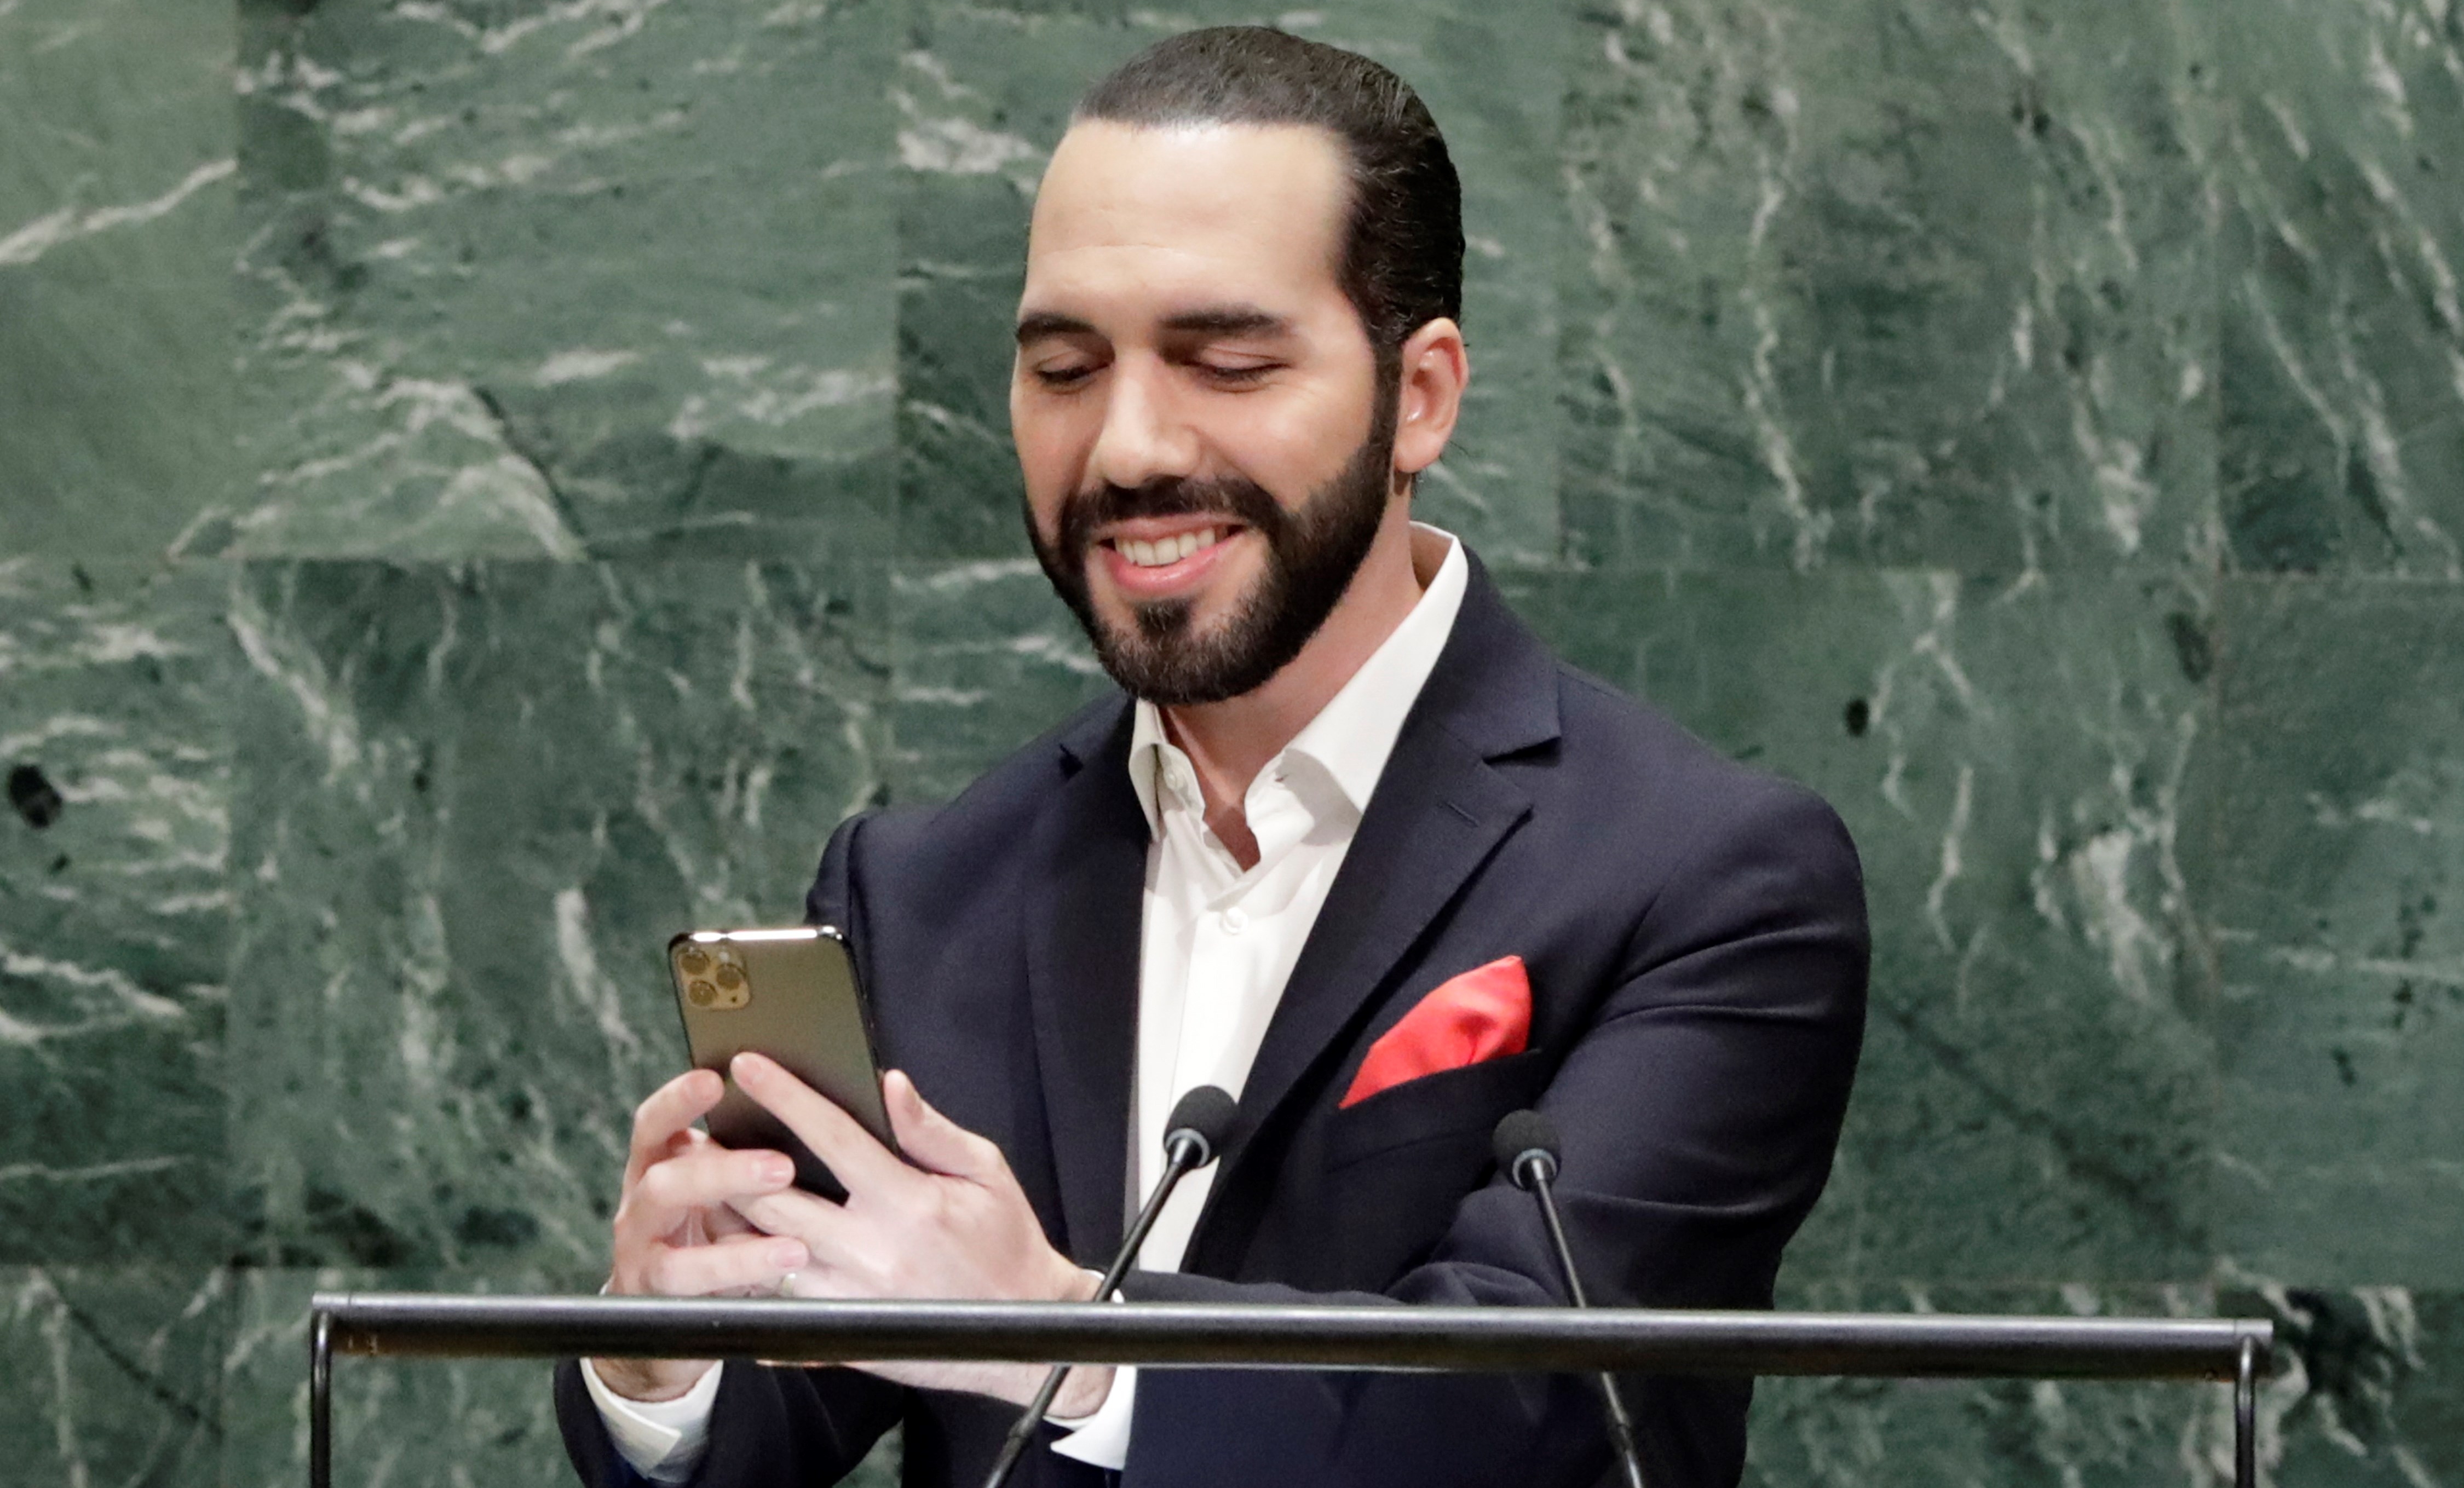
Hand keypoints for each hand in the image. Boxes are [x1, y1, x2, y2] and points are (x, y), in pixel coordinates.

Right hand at [592, 1068, 810, 1401]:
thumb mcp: (716, 1194)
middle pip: (664, 1181)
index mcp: (656, 1168)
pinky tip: (777, 1276)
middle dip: (723, 1173)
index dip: (677, 1100)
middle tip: (783, 1167)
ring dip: (737, 1250)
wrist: (657, 1322)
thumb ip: (739, 1160)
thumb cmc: (705, 1234)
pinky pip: (694, 1294)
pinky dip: (737, 1282)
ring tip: (795, 1246)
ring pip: (677, 1253)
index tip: (715, 1077)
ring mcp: (641, 1259)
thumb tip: (805, 1116)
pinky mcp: (656, 1305)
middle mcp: (641, 1209)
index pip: (655, 1125)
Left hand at [728, 1054, 1114, 1415]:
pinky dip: (748, 1270)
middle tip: (700, 1131)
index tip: (748, 1067)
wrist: (1024, 1327)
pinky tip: (730, 1245)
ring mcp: (850, 1297)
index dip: (786, 1097)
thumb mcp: (986, 1172)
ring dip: (728, 1216)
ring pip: (763, 1253)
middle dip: (729, 1162)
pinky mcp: (841, 1332)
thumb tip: (889, 1084)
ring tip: (703, 1183)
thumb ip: (930, 1130)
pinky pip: (776, 1300)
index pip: (832, 1136)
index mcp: (908, 1202)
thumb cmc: (1006, 1242)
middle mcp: (871, 1251)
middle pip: (775, 1199)